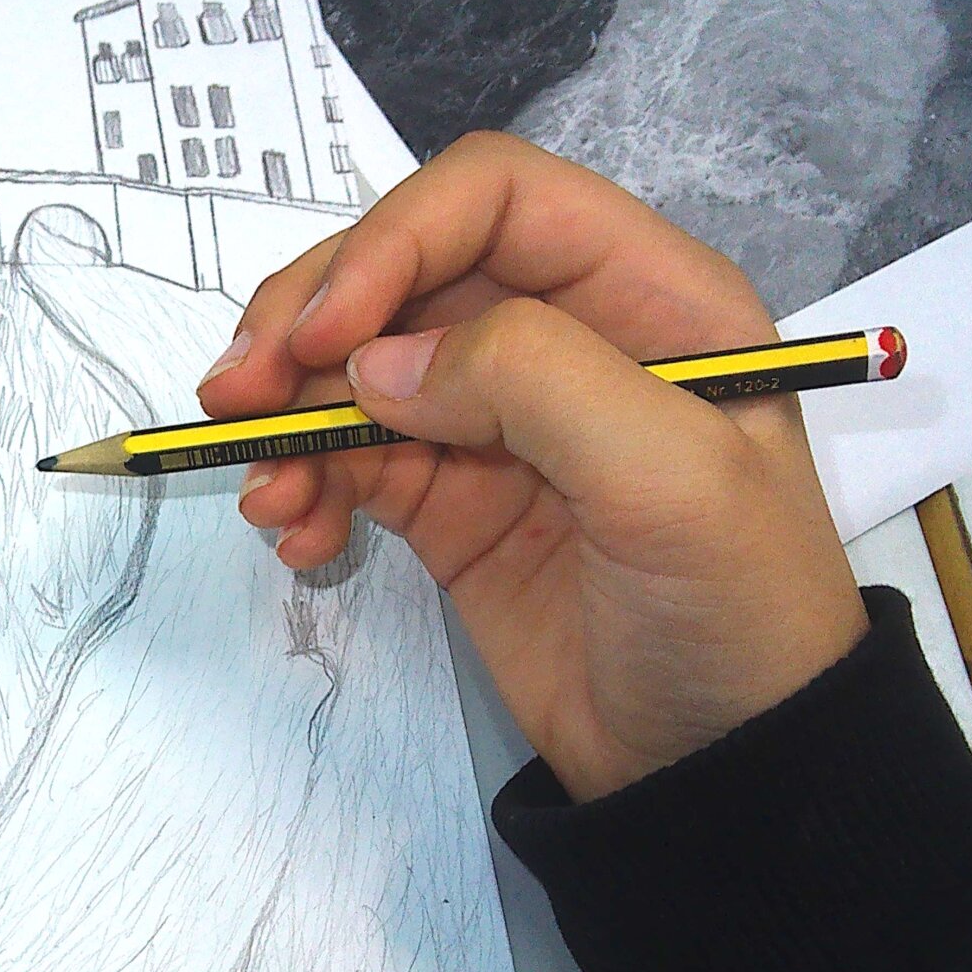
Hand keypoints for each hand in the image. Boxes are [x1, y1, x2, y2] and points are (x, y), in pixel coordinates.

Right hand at [199, 132, 866, 801]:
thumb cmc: (736, 613)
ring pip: (355, 368)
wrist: (723, 771)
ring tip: (267, 497)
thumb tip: (378, 365)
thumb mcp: (669, 479)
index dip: (393, 241)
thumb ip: (533, 382)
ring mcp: (496, 422)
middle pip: (400, 271)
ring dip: (288, 417)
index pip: (493, 199)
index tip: (322, 338)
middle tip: (235, 399)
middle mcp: (564, 336)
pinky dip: (302, 485)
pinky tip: (296, 535)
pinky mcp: (448, 500)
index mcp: (646, 294)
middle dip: (306, 324)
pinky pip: (346, 459)